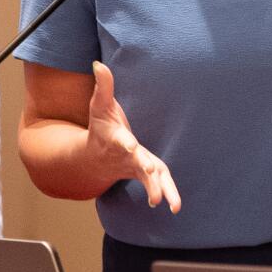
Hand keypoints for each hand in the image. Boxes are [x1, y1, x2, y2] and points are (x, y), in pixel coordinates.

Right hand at [88, 61, 180, 211]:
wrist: (96, 157)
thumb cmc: (101, 127)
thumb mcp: (99, 105)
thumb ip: (102, 85)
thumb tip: (98, 63)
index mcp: (116, 138)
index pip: (121, 140)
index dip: (124, 143)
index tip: (129, 146)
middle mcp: (127, 155)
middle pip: (135, 162)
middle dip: (141, 168)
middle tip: (148, 173)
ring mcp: (136, 166)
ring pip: (148, 179)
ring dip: (157, 189)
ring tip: (165, 203)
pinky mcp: (146, 173)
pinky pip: (157, 185)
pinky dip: (167, 194)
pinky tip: (175, 207)